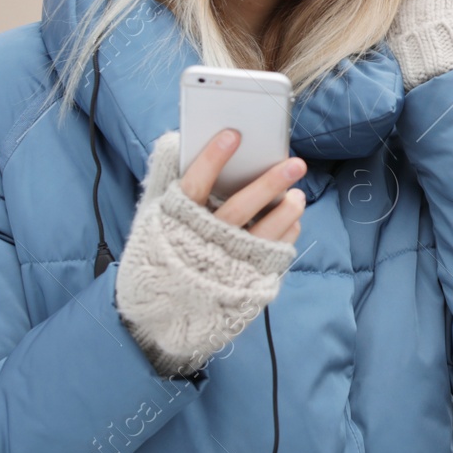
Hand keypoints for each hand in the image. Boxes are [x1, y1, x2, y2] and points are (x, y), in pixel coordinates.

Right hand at [116, 129, 306, 376]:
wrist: (160, 318)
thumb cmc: (162, 255)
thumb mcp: (155, 221)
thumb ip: (168, 182)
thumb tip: (177, 140)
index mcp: (175, 224)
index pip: (194, 185)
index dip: (212, 158)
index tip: (233, 134)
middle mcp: (202, 246)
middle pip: (239, 209)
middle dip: (268, 183)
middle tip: (294, 163)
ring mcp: (226, 268)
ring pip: (263, 236)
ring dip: (285, 212)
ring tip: (297, 194)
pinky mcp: (245, 285)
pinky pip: (273, 257)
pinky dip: (286, 235)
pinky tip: (292, 218)